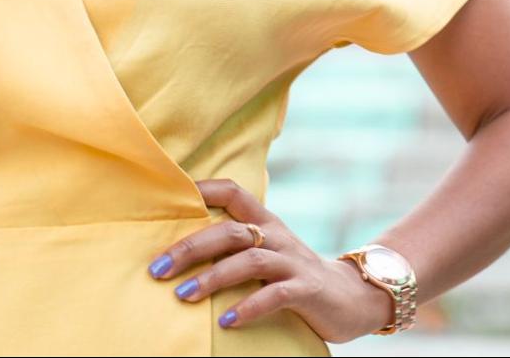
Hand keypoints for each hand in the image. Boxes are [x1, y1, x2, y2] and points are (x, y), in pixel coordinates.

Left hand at [145, 179, 395, 342]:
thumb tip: (180, 250)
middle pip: (231, 230)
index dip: (203, 188)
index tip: (169, 196)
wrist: (352, 297)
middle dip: (191, 247)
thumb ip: (236, 247)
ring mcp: (292, 262)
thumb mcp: (267, 253)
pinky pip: (274, 295)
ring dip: (213, 277)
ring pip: (249, 260)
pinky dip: (248, 307)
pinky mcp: (306, 289)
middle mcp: (277, 236)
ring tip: (183, 295)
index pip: (233, 191)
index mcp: (266, 222)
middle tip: (157, 268)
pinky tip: (225, 321)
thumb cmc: (294, 275)